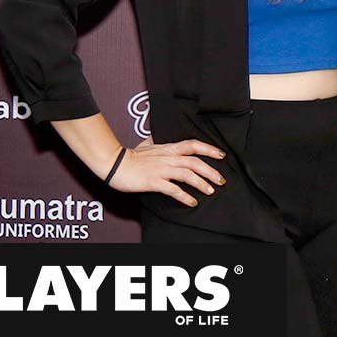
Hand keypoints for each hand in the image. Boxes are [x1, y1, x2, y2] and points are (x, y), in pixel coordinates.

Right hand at [107, 138, 226, 206]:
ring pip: (187, 175)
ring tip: (211, 191)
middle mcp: (168, 158)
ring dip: (201, 183)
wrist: (114, 164)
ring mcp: (161, 170)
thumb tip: (157, 135)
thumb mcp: (147, 143)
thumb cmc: (130, 155)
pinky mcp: (154, 182)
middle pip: (195, 162)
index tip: (222, 155)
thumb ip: (156, 141)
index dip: (209, 149)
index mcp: (168, 148)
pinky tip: (192, 202)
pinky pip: (173, 190)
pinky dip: (185, 196)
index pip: (193, 145)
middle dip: (211, 171)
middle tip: (221, 180)